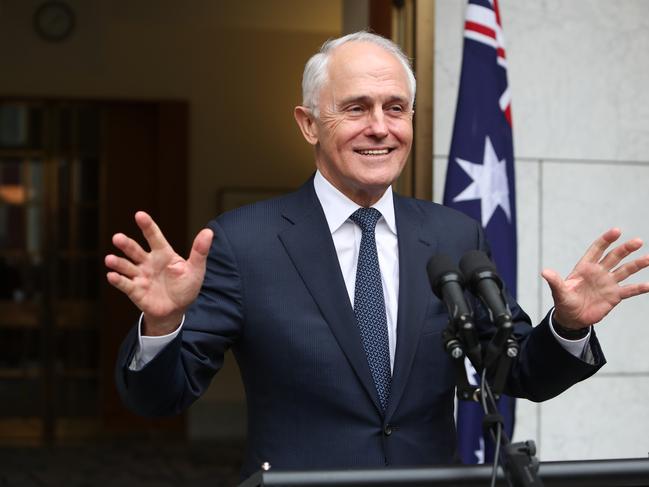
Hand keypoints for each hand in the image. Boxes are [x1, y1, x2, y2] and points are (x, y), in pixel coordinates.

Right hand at [105, 211, 213, 334]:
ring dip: (118, 263)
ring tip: (110, 259)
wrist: (177, 310)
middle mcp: (148, 263)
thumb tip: (209, 231)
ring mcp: (141, 276)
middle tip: (117, 238)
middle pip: (135, 251)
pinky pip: (125, 284)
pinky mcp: (136, 291)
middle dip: (126, 244)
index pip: (154, 237)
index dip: (147, 226)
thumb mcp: (196, 269)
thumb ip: (200, 251)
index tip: (139, 215)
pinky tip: (112, 276)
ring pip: (126, 267)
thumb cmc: (185, 287)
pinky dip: (118, 280)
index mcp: (163, 254)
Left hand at [541, 228, 648, 329]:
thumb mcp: (559, 292)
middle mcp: (599, 272)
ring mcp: (608, 283)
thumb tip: (544, 272)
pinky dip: (639, 288)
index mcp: (585, 267)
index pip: (597, 250)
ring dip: (637, 264)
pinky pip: (629, 290)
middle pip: (614, 257)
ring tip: (648, 258)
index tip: (616, 231)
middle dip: (625, 249)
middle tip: (637, 241)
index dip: (606, 240)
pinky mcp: (614, 296)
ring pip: (625, 271)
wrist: (572, 318)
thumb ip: (555, 281)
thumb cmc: (564, 302)